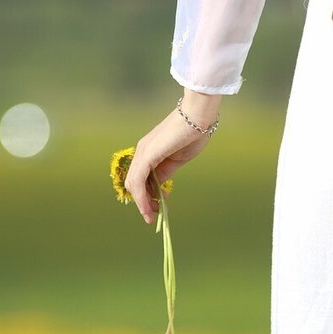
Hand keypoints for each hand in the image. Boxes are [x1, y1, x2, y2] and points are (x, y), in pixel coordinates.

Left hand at [125, 88, 221, 223]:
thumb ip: (166, 171)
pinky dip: (142, 197)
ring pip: (134, 184)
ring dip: (141, 203)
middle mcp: (142, 151)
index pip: (141, 177)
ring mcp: (143, 152)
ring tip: (151, 216)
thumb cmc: (193, 133)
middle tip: (154, 215)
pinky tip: (149, 207)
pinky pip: (138, 181)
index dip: (147, 194)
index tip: (158, 207)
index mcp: (150, 151)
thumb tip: (159, 186)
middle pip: (134, 182)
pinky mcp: (147, 155)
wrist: (198, 117)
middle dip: (143, 201)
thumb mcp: (178, 159)